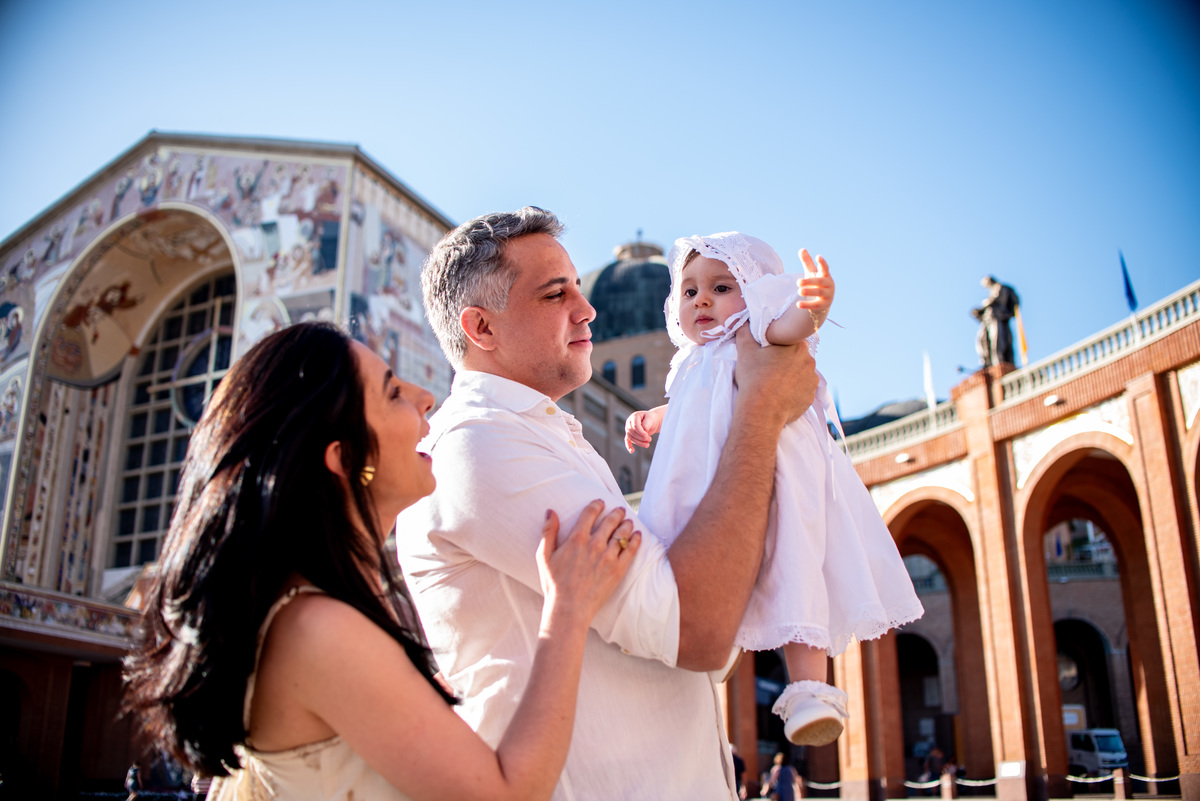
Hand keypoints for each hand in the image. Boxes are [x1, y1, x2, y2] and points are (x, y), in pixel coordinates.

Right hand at [537, 501, 639, 624]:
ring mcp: (608, 557)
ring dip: (626, 524)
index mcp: (576, 539)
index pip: (590, 513)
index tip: (600, 502)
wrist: (569, 609)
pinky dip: (635, 540)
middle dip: (616, 513)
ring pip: (621, 533)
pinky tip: (637, 535)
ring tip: (628, 520)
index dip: (597, 505)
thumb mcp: (544, 556)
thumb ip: (548, 531)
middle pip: (610, 521)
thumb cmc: (554, 584)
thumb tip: (550, 511)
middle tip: (619, 510)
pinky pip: (630, 550)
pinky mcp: (618, 570)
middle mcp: (594, 544)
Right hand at [624, 410, 659, 452]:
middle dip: (641, 438)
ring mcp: (628, 428)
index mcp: (634, 416)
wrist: (652, 421)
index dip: (641, 432)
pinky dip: (629, 446)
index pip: (635, 426)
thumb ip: (646, 424)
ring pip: (631, 438)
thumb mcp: (651, 419)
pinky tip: (632, 451)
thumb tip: (643, 431)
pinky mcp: (630, 434)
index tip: (647, 436)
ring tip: (647, 445)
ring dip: (639, 443)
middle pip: (632, 432)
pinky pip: (627, 440)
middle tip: (650, 440)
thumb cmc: (651, 419)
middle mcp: (629, 422)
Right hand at [734, 326, 816, 424]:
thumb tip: (744, 322)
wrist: (761, 411)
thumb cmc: (754, 378)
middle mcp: (810, 361)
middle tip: (770, 369)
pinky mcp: (810, 397)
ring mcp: (812, 381)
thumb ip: (746, 331)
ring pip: (802, 374)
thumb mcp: (745, 350)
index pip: (792, 340)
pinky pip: (803, 390)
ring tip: (775, 384)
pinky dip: (794, 391)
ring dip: (792, 376)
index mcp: (797, 346)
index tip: (770, 353)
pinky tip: (781, 395)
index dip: (780, 346)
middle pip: (798, 357)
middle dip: (787, 361)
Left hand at [796, 248, 833, 326]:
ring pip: (819, 292)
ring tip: (799, 291)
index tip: (818, 257)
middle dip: (809, 281)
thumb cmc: (817, 283)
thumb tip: (801, 249)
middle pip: (819, 281)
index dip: (822, 262)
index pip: (825, 268)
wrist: (823, 300)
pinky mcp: (824, 304)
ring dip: (809, 291)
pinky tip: (798, 304)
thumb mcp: (812, 272)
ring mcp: (827, 295)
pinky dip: (807, 304)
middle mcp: (828, 284)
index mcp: (825, 275)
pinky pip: (816, 305)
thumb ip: (807, 262)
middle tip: (798, 282)